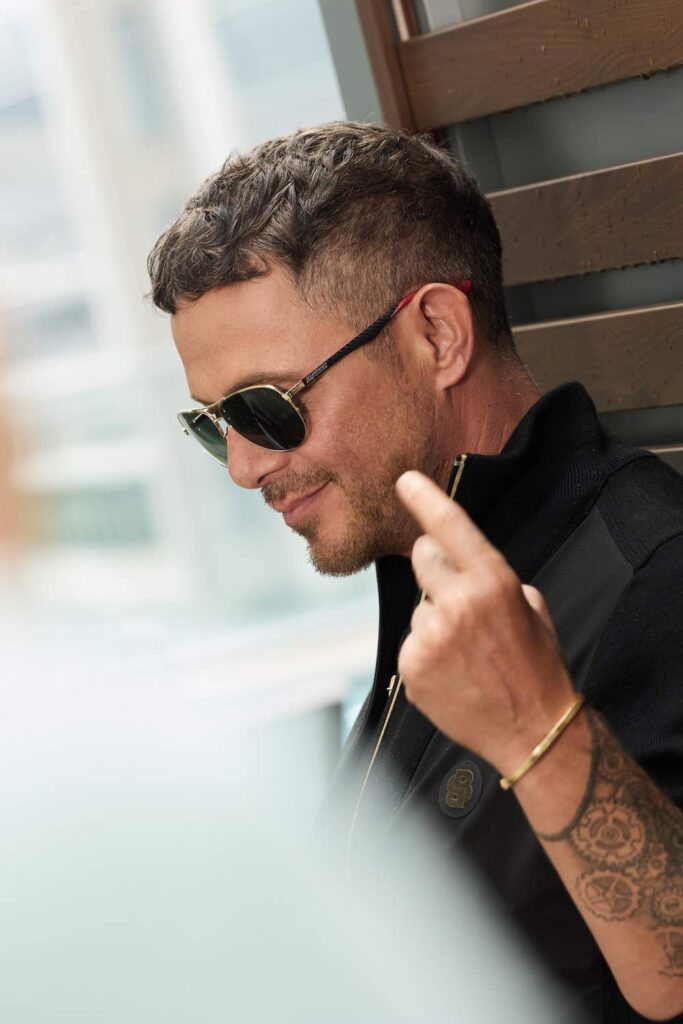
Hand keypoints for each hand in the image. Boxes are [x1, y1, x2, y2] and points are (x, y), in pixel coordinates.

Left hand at [395, 470, 576, 775]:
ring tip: (466, 653)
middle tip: (460, 599)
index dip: (425, 499)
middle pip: (423, 558)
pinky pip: (412, 643)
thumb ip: (493, 578)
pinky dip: (427, 654)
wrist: (533, 730)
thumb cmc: (537, 668)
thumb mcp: (531, 608)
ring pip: (419, 607)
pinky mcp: (412, 665)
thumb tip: (460, 565)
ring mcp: (430, 635)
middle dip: (437, 569)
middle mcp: (457, 601)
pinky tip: (453, 672)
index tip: (405, 481)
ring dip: (436, 621)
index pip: (449, 525)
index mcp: (492, 580)